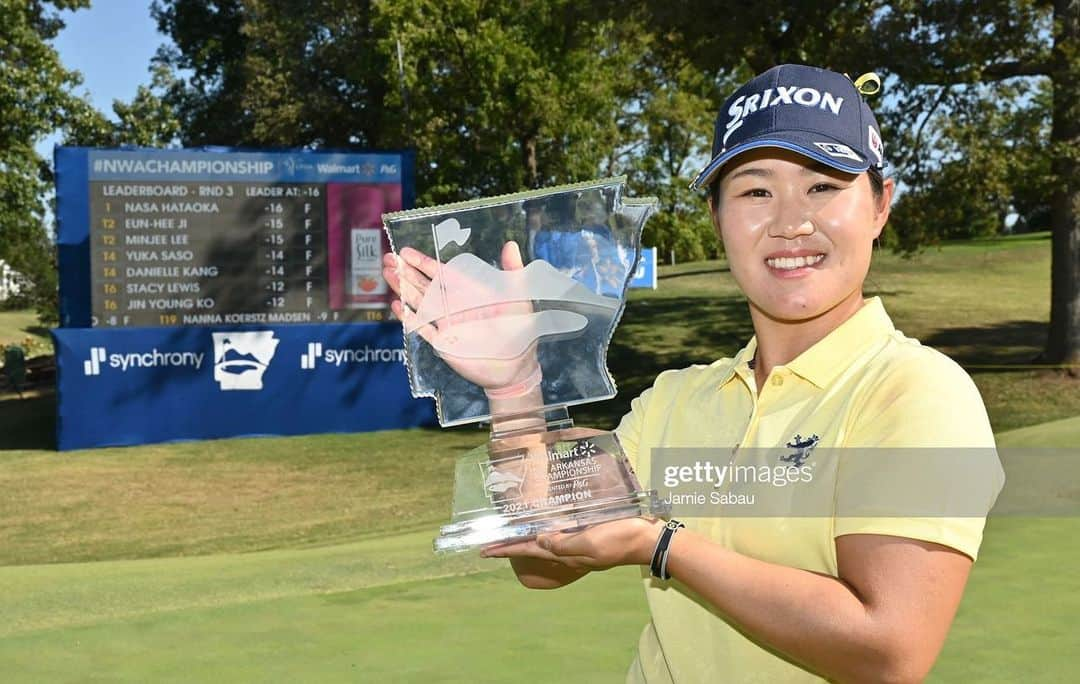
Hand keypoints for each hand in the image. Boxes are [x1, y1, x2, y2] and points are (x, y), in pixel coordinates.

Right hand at [382, 241, 539, 391]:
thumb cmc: (520, 330)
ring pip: (419, 303)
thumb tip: (511, 243)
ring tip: (387, 274)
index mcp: (469, 293)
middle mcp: (454, 306)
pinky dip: (410, 318)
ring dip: (403, 289)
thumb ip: (513, 271)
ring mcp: (447, 324)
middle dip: (406, 272)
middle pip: (424, 286)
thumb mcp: (519, 297)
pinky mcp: (443, 343)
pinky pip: (423, 329)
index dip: (423, 263)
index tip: (406, 252)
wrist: (516, 367)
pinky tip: (398, 305)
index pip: (441, 274)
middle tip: (388, 258)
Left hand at [480, 517, 663, 571]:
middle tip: (491, 542)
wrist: (646, 539)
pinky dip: (546, 528)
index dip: (505, 549)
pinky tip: (544, 522)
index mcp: (565, 552)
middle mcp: (567, 549)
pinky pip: (561, 532)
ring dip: (526, 537)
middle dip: (510, 545)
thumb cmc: (618, 539)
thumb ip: (563, 543)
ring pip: (544, 540)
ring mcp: (577, 542)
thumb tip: (538, 540)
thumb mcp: (589, 543)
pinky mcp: (587, 532)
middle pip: (531, 547)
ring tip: (510, 533)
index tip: (484, 550)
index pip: (528, 550)